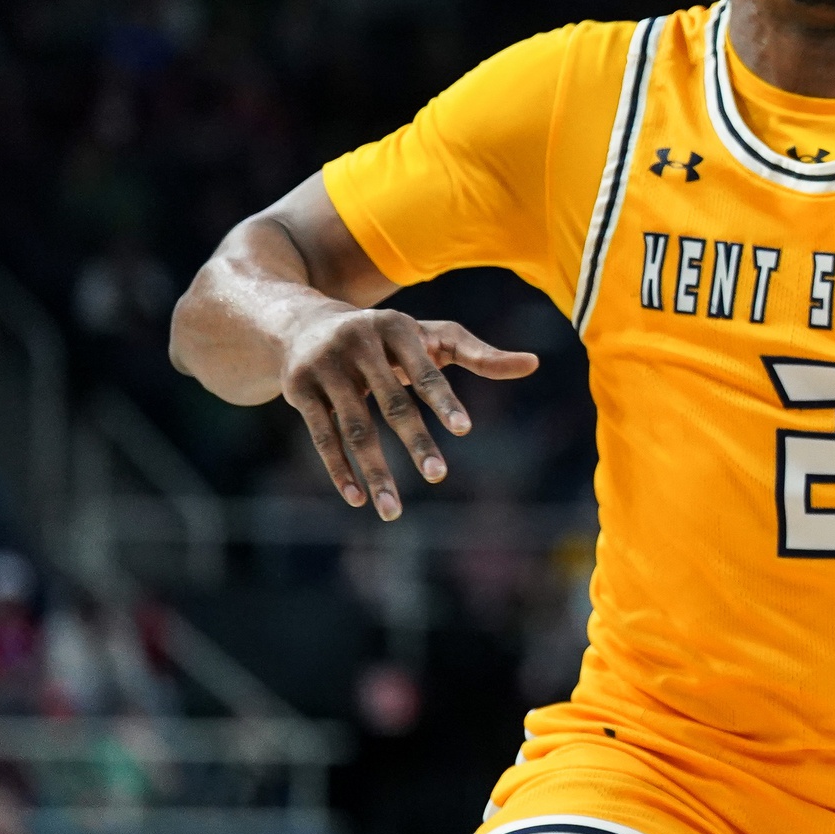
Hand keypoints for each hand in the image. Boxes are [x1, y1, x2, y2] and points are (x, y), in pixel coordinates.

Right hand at [280, 308, 537, 518]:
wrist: (303, 323)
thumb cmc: (387, 336)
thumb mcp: (432, 336)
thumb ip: (480, 354)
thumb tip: (536, 364)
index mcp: (396, 327)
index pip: (427, 370)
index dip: (444, 399)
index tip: (464, 429)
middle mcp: (358, 343)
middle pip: (392, 402)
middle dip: (415, 442)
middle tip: (439, 476)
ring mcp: (325, 366)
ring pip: (354, 427)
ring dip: (375, 471)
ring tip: (393, 510)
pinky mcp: (298, 389)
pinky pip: (321, 436)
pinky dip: (339, 469)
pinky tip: (357, 499)